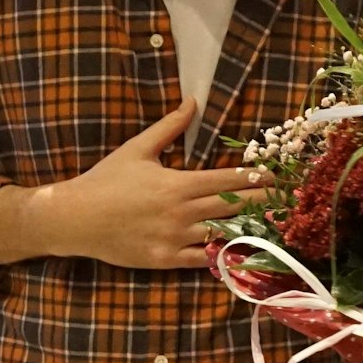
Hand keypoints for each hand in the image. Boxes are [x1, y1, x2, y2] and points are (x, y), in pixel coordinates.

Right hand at [0, 99, 270, 267]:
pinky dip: (224, 257)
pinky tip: (245, 253)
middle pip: (234, 207)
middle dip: (263, 202)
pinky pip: (202, 261)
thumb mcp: (137, 148)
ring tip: (276, 226)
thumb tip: (193, 101)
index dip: (257, 179)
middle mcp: (182, 212)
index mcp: (179, 183)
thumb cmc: (105, 180)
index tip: (278, 177)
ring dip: (250, 230)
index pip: (229, 180)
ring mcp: (175, 239)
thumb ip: (169, 127)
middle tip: (289, 201)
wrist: (73, 219)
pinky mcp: (165, 259)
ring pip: (223, 235)